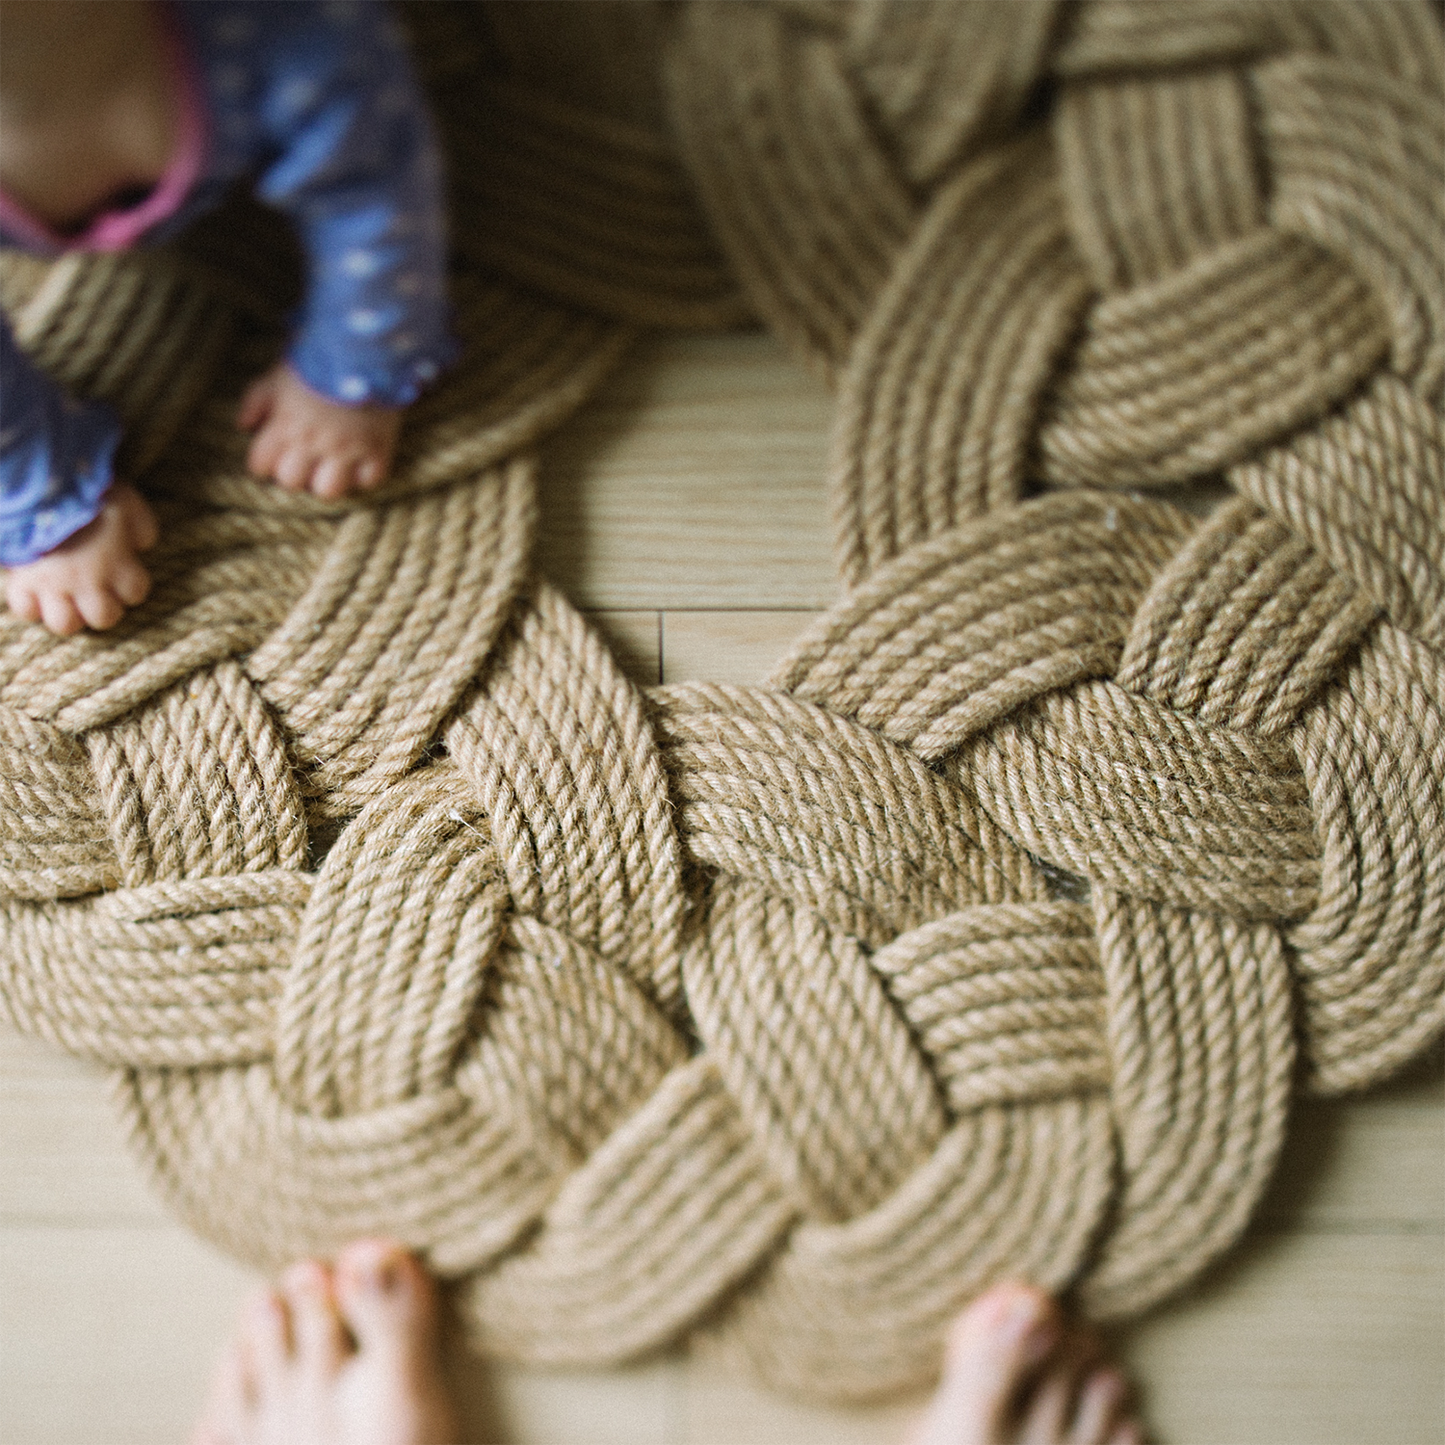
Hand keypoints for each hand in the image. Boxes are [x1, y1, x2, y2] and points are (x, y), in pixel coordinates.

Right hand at [3, 483, 157, 634]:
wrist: (44, 488)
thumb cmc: (90, 493)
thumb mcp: (128, 503)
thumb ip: (142, 527)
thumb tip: (142, 544)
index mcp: (118, 567)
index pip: (136, 593)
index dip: (130, 584)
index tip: (122, 572)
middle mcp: (89, 583)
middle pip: (104, 618)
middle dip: (102, 607)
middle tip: (94, 591)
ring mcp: (54, 586)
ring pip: (65, 624)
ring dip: (66, 613)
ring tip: (64, 598)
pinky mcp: (23, 582)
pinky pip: (25, 610)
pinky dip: (30, 604)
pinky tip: (34, 590)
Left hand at [239, 362, 402, 500]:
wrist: (363, 348)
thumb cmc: (316, 357)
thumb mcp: (277, 374)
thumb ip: (256, 400)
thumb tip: (244, 426)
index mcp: (284, 426)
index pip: (260, 466)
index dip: (265, 461)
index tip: (274, 453)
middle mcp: (313, 444)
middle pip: (292, 482)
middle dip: (294, 472)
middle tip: (303, 459)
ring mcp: (347, 450)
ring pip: (328, 491)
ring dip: (326, 481)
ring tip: (331, 468)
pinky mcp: (377, 449)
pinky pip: (368, 480)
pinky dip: (363, 475)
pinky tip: (360, 462)